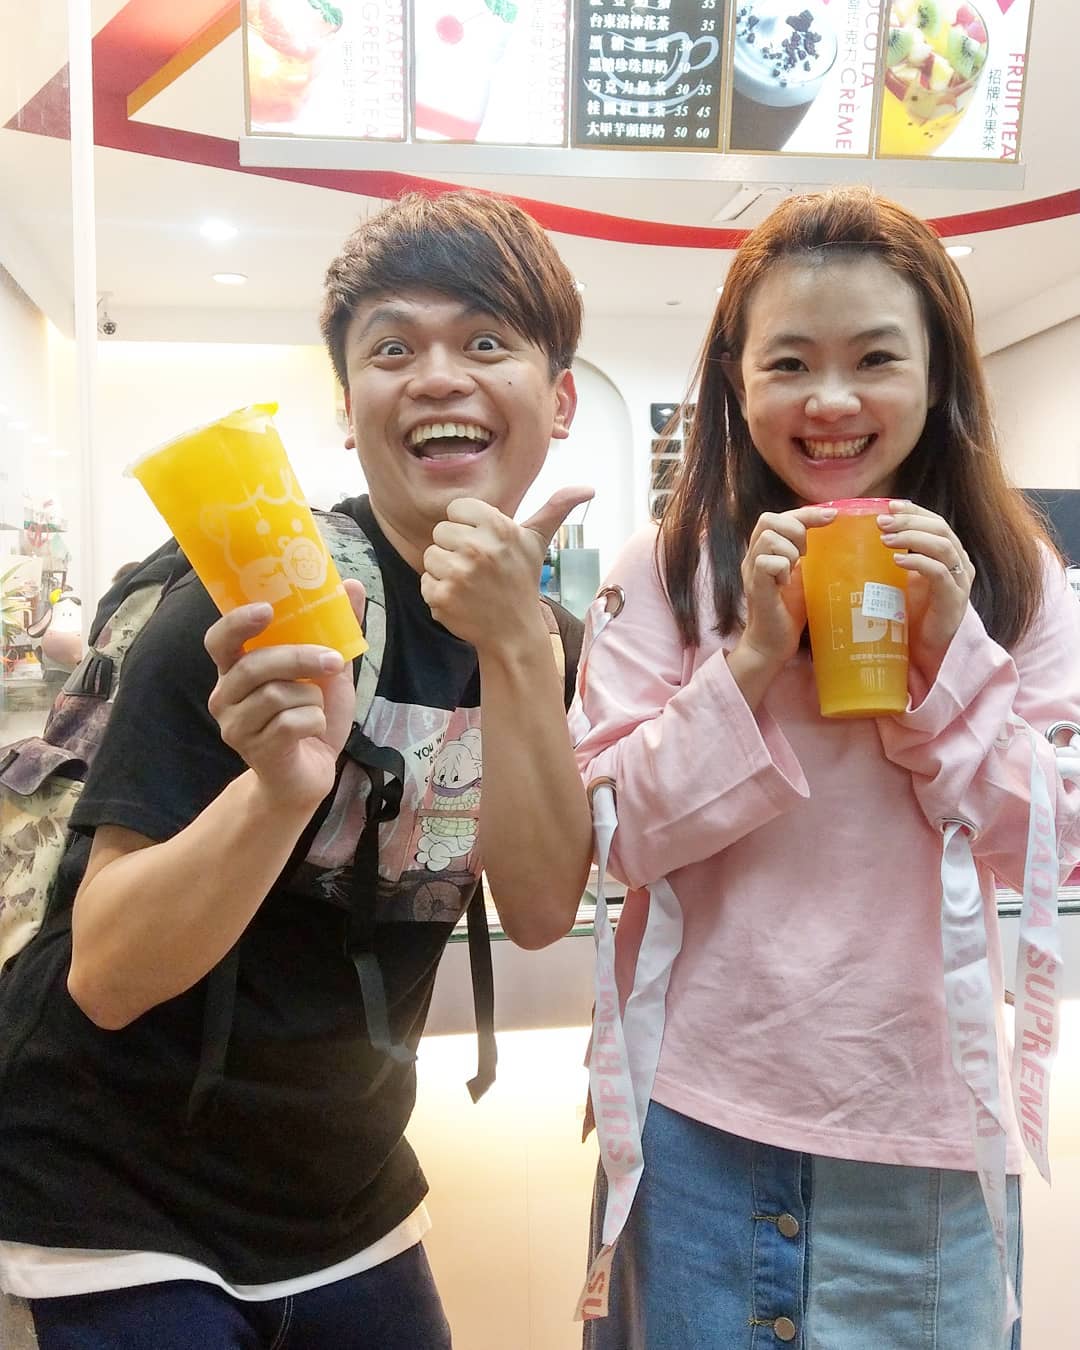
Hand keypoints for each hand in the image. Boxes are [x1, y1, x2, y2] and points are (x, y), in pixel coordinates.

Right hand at [204, 579, 365, 808]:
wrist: (309, 776)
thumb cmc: (311, 718)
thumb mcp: (328, 672)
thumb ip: (335, 631)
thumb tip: (350, 584)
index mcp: (236, 671)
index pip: (220, 640)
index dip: (238, 623)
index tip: (267, 609)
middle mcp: (225, 697)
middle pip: (256, 666)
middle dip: (300, 659)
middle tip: (333, 661)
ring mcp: (235, 727)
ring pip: (277, 695)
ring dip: (312, 698)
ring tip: (316, 708)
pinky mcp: (256, 751)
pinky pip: (291, 723)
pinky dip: (315, 722)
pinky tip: (313, 730)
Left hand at [421, 486, 593, 652]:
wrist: (514, 633)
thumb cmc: (522, 582)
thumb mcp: (538, 542)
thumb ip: (556, 509)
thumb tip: (588, 488)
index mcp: (497, 526)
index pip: (456, 509)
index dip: (467, 527)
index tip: (483, 544)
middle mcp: (477, 547)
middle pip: (440, 532)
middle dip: (455, 549)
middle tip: (477, 568)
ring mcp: (458, 573)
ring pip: (431, 556)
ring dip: (445, 570)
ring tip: (469, 583)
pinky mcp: (441, 596)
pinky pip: (426, 582)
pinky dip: (438, 592)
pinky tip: (460, 599)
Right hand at [734, 505, 837, 671]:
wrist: (772, 643)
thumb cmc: (789, 611)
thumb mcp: (803, 575)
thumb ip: (809, 555)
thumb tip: (838, 536)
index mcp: (765, 550)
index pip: (781, 515)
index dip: (806, 512)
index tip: (832, 516)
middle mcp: (754, 555)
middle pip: (768, 518)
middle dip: (794, 529)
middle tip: (807, 552)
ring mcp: (752, 570)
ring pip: (768, 537)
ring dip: (789, 550)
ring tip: (796, 569)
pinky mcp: (756, 587)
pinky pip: (766, 562)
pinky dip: (782, 568)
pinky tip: (787, 583)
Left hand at [878, 500, 972, 681]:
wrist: (924, 653)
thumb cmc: (910, 615)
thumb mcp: (900, 580)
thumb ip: (892, 558)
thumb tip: (859, 539)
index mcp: (948, 555)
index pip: (935, 522)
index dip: (913, 511)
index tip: (888, 505)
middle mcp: (959, 564)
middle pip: (940, 528)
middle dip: (909, 521)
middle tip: (881, 522)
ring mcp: (959, 582)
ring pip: (942, 546)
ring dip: (912, 537)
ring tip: (885, 539)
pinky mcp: (954, 601)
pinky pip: (940, 573)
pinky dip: (918, 562)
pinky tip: (898, 561)